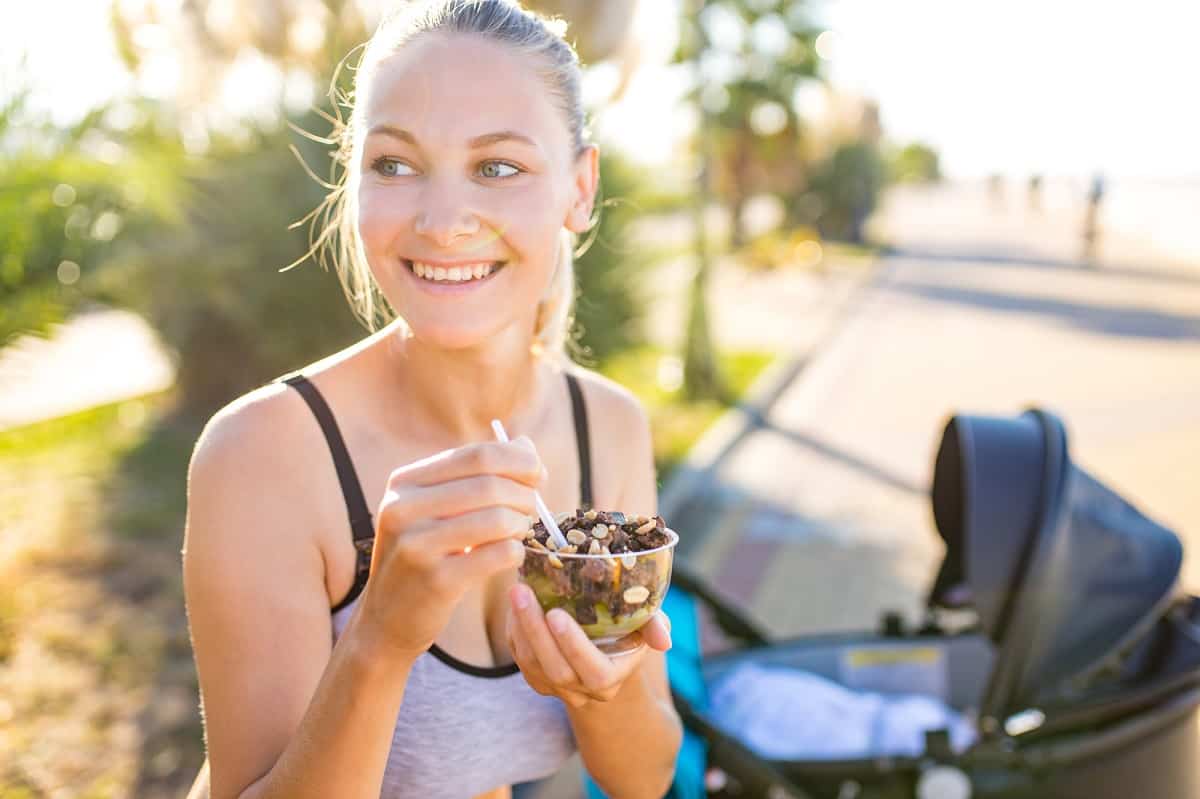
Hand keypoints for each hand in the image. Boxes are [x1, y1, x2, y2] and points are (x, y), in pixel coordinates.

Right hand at [353, 438, 545, 659]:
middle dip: (525, 493)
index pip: (476, 455)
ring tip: (520, 531)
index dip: (518, 460)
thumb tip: (526, 445)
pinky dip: (516, 552)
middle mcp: (403, 508)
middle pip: (490, 484)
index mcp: (405, 482)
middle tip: (533, 507)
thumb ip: (478, 475)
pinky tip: (510, 555)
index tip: (538, 474)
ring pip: (498, 519)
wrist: (386, 618)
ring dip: (522, 523)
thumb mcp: (436, 508)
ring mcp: (417, 545)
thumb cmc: (423, 554)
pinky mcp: (436, 580)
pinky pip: (499, 554)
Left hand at [506, 582, 671, 707]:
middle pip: (555, 669)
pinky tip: (514, 602)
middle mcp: (582, 690)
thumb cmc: (630, 628)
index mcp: (611, 678)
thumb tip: (664, 641)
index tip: (556, 614)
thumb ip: (655, 627)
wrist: (606, 648)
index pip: (593, 671)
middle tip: (522, 592)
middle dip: (535, 630)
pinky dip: (514, 630)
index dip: (574, 645)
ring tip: (516, 590)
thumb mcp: (647, 623)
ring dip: (520, 627)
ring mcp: (556, 687)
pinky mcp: (535, 678)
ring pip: (531, 664)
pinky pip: (519, 658)